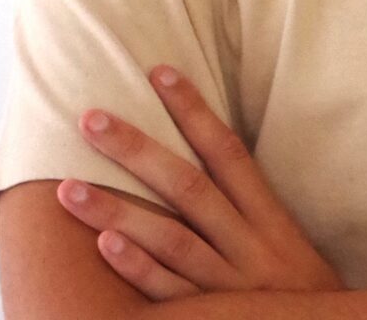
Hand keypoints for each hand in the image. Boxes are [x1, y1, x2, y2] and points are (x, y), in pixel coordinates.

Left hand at [56, 65, 344, 301]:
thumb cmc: (298, 292)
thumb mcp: (284, 241)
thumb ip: (247, 207)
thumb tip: (208, 157)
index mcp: (269, 217)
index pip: (227, 151)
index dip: (194, 109)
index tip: (158, 72)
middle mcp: (248, 244)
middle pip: (188, 186)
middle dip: (137, 150)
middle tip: (90, 119)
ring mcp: (228, 284)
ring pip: (169, 237)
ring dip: (116, 210)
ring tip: (67, 188)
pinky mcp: (211, 317)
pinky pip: (169, 292)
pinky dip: (138, 268)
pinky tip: (104, 244)